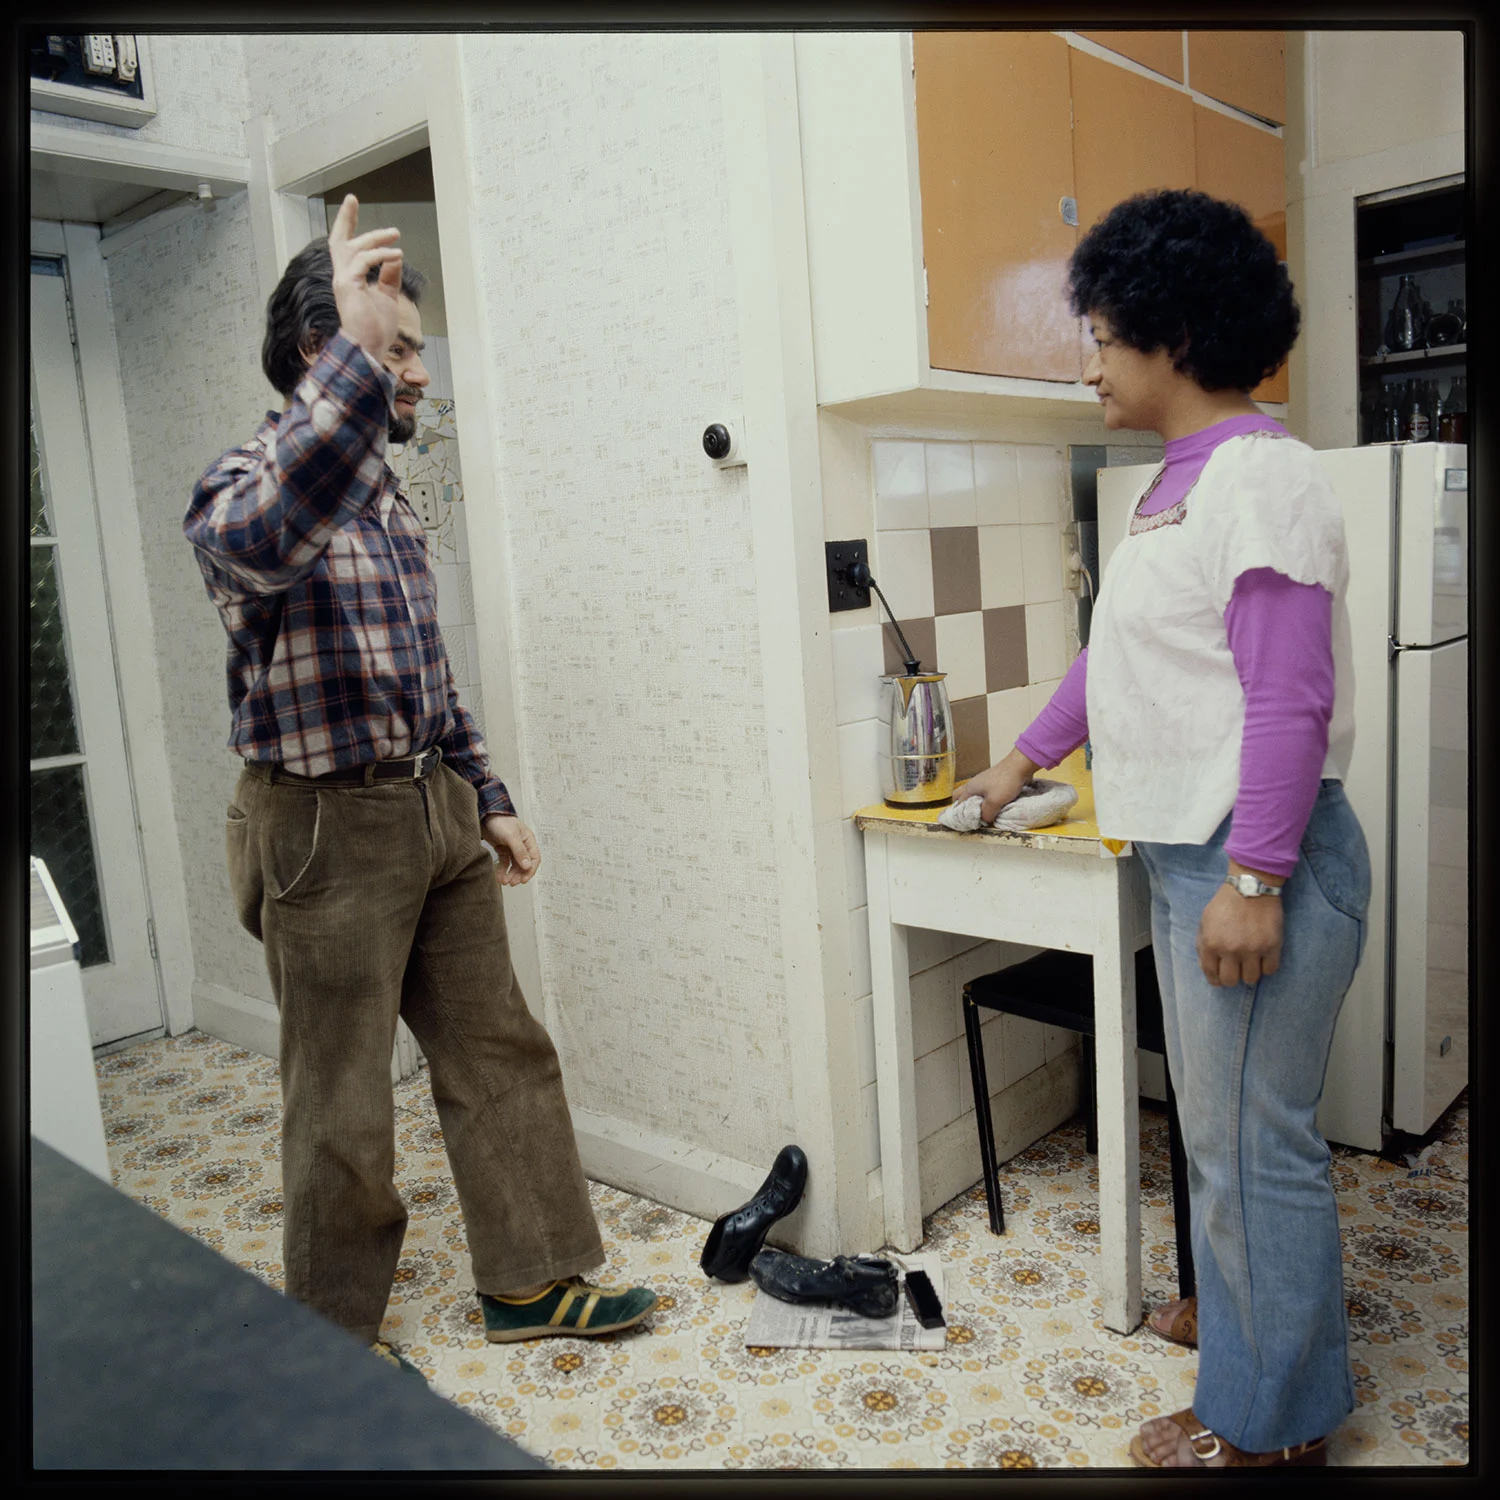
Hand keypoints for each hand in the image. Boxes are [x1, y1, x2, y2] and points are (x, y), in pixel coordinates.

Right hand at [327, 194, 403, 360]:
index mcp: (350, 278)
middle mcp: (342, 276)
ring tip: (395, 235)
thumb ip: (389, 276)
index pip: (345, 248)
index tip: (352, 205)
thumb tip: (395, 257)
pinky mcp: (349, 286)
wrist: (371, 347)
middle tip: (353, 198)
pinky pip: (363, 261)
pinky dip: (380, 255)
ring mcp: (343, 281)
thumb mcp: (388, 296)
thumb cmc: (377, 328)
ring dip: (376, 239)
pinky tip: (396, 255)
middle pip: (338, 240)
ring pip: (354, 248)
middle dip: (345, 218)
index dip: (347, 226)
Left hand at [481, 814, 541, 887]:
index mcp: (528, 840)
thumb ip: (519, 851)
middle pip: (524, 864)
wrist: (484, 815)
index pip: (534, 858)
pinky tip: (499, 876)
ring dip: (510, 874)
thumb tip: (527, 866)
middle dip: (518, 874)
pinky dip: (502, 870)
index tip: (523, 879)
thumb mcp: (511, 836)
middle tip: (512, 882)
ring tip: (504, 881)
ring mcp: (512, 848)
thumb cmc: (500, 821)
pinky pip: (504, 863)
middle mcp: (522, 845)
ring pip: (514, 865)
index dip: (530, 870)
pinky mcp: (502, 849)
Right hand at [953, 747, 1039, 824]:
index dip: (961, 815)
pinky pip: (985, 792)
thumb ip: (986, 813)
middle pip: (962, 796)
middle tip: (973, 817)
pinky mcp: (993, 781)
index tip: (968, 824)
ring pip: (974, 794)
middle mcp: (974, 784)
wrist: (1019, 766)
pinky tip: (995, 805)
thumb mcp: (994, 802)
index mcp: (970, 788)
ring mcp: (983, 781)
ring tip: (986, 813)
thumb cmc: (1005, 783)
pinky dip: (987, 799)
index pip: (959, 804)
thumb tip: (984, 820)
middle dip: (965, 807)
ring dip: (978, 804)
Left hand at [1195, 881, 1283, 986]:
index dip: (1215, 979)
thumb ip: (1204, 946)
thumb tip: (1208, 968)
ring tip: (1250, 963)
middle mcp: (1231, 950)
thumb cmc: (1225, 905)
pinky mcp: (1272, 946)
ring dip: (1249, 973)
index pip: (1211, 974)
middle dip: (1232, 978)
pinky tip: (1262, 958)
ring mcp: (1253, 949)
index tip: (1220, 979)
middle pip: (1231, 981)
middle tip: (1236, 970)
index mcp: (1211, 944)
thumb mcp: (1205, 923)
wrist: (1250, 888)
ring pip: (1251, 979)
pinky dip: (1266, 967)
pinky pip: (1270, 970)